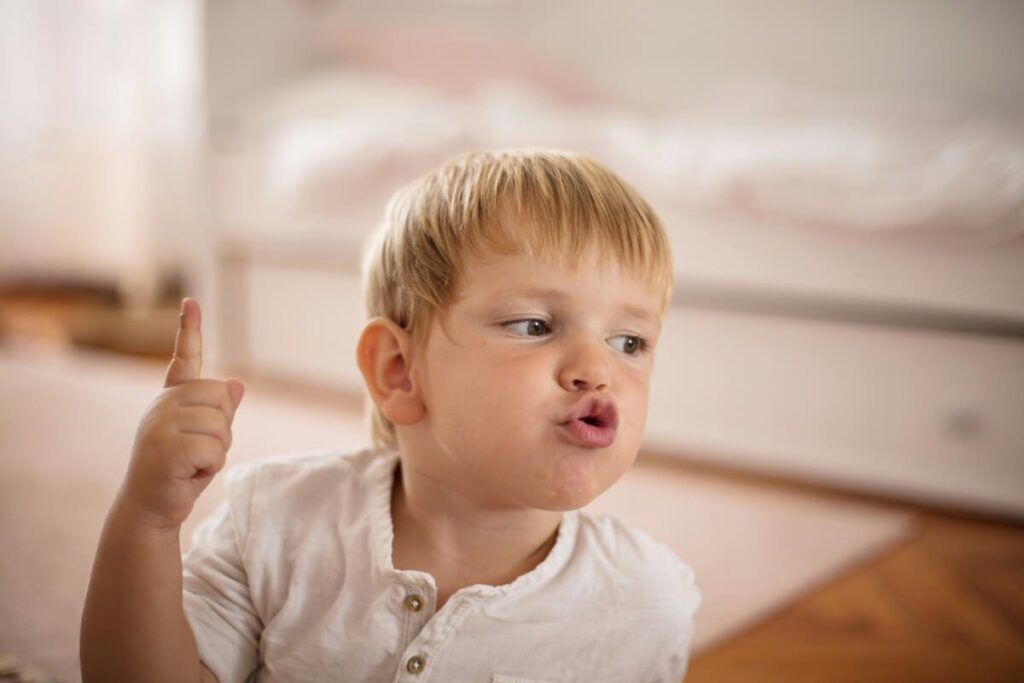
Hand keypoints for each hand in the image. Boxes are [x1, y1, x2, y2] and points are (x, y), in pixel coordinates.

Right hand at [119, 298, 244, 529]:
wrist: (150, 509)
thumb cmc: (180, 472)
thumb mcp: (205, 440)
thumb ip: (219, 413)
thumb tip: (237, 384)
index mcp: (172, 398)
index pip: (185, 358)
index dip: (190, 329)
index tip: (191, 302)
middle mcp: (163, 404)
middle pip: (221, 397)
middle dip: (223, 430)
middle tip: (199, 452)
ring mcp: (160, 423)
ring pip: (221, 425)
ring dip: (217, 452)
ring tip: (192, 465)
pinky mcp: (165, 447)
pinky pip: (214, 449)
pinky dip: (210, 467)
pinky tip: (189, 475)